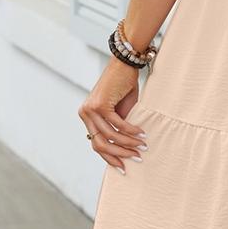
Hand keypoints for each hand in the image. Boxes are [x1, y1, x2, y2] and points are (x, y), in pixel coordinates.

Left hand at [78, 58, 148, 172]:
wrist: (124, 63)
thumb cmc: (123, 85)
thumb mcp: (120, 110)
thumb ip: (118, 126)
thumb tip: (125, 147)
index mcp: (87, 117)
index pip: (96, 143)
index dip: (110, 157)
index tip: (124, 166)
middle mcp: (85, 114)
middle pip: (100, 144)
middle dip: (119, 154)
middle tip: (136, 159)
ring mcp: (90, 110)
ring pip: (109, 136)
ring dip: (128, 143)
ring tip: (142, 146)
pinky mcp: (100, 105)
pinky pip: (117, 124)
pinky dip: (130, 131)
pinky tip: (141, 133)